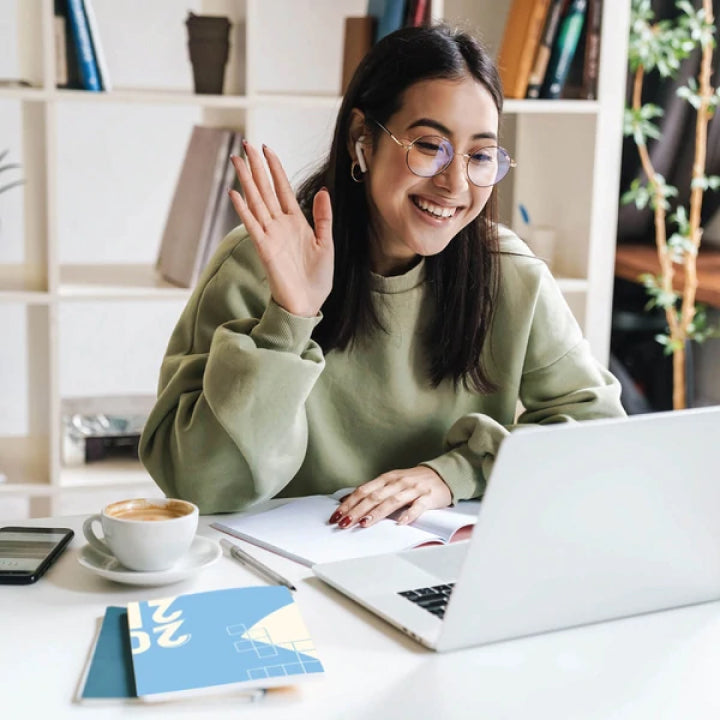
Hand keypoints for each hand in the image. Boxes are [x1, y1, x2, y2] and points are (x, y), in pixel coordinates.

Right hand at [229, 141, 333, 316]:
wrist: (308, 303)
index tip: (267, 148)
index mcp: (296, 222)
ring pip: (256, 202)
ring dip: (246, 181)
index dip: (275, 168)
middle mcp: (280, 225)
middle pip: (265, 189)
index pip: (283, 188)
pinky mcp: (264, 249)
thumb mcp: (326, 243)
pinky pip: (252, 226)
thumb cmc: (317, 278)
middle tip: (245, 144)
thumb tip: (323, 191)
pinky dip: (243, 210)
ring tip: (236, 160)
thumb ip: (323, 217)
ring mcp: (270, 235)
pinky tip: (235, 193)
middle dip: (256, 167)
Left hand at [329, 466, 451, 528]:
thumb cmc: (413, 481)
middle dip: (357, 510)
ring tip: (364, 523)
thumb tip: (347, 498)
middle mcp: (398, 482)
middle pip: (374, 497)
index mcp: (387, 478)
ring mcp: (413, 489)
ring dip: (377, 513)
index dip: (349, 503)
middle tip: (344, 523)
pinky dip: (409, 514)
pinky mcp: (428, 497)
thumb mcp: (391, 481)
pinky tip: (400, 523)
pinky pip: (418, 507)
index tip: (337, 515)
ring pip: (392, 501)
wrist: (442, 475)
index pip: (363, 490)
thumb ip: (372, 490)